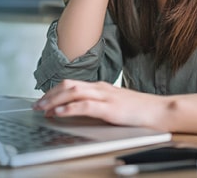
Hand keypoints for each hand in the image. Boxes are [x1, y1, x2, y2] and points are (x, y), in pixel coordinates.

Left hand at [32, 79, 172, 128]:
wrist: (160, 110)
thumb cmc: (139, 110)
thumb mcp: (115, 104)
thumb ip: (98, 105)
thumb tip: (80, 111)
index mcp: (100, 87)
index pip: (72, 84)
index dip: (54, 91)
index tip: (43, 100)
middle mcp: (100, 88)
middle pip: (68, 85)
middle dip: (49, 94)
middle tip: (36, 105)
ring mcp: (105, 97)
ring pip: (73, 92)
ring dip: (54, 100)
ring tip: (43, 109)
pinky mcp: (110, 108)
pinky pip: (85, 105)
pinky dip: (69, 108)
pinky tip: (59, 112)